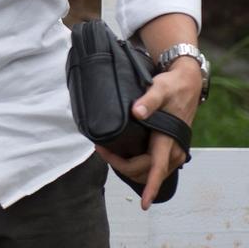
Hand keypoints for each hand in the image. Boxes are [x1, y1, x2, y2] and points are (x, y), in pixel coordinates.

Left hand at [95, 57, 200, 208]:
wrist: (186, 84)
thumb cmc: (172, 87)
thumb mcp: (159, 88)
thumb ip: (148, 100)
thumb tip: (136, 112)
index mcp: (168, 139)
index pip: (158, 168)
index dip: (150, 186)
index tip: (144, 203)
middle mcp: (173, 150)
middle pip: (144, 171)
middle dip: (121, 165)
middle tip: (100, 148)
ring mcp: (173, 151)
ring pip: (148, 172)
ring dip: (128, 167)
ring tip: (107, 152)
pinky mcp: (169, 149)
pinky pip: (153, 166)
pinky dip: (138, 165)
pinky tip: (123, 154)